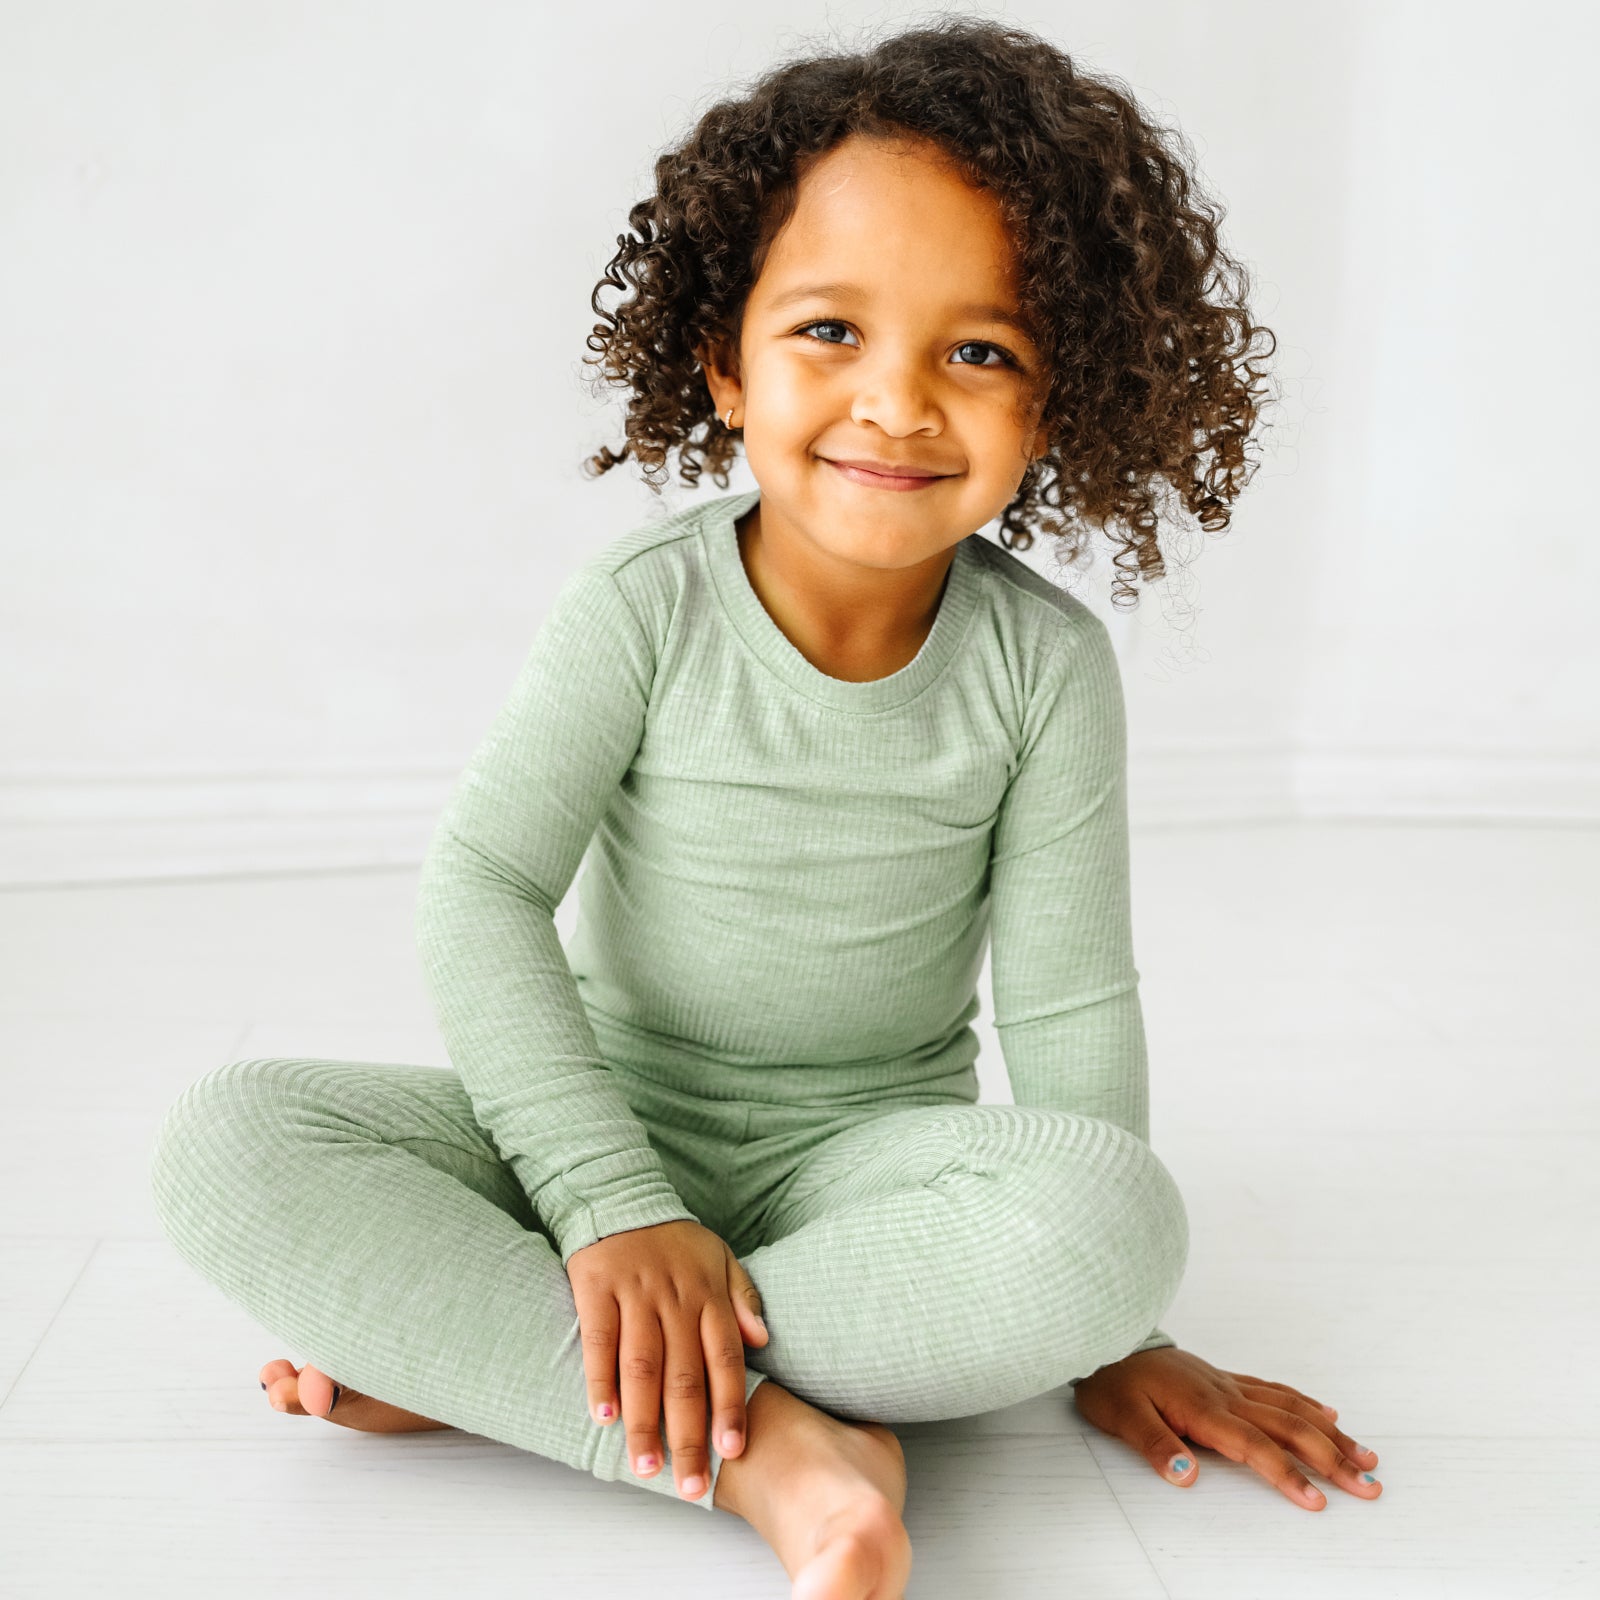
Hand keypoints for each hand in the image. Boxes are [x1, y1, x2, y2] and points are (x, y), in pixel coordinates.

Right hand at [565, 1218, 769, 1500]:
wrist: (622, 1197)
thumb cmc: (675, 1241)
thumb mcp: (720, 1258)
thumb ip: (743, 1298)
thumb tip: (763, 1338)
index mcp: (708, 1296)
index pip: (726, 1360)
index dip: (729, 1407)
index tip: (731, 1451)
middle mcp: (675, 1300)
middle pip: (684, 1377)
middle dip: (689, 1434)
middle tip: (690, 1485)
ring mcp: (635, 1296)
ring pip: (642, 1367)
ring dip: (645, 1421)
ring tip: (647, 1467)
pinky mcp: (597, 1290)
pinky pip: (599, 1341)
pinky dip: (601, 1380)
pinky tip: (604, 1418)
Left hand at [1070, 1346, 1382, 1510]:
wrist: (1107, 1335)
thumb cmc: (1112, 1379)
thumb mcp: (1121, 1416)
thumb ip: (1154, 1445)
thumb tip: (1185, 1475)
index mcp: (1203, 1409)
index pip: (1255, 1447)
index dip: (1287, 1474)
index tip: (1318, 1501)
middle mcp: (1224, 1394)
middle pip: (1289, 1428)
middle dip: (1332, 1459)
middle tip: (1369, 1486)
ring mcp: (1228, 1384)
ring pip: (1290, 1408)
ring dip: (1331, 1434)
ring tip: (1367, 1457)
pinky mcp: (1224, 1378)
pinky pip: (1274, 1389)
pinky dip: (1305, 1403)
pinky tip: (1327, 1414)